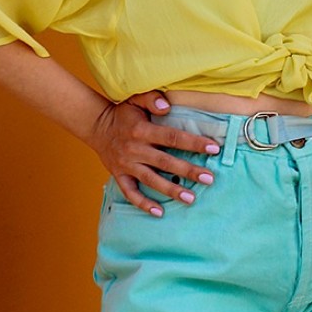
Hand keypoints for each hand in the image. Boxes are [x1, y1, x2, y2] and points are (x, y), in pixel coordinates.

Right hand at [88, 89, 220, 216]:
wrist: (97, 127)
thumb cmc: (123, 114)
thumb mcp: (135, 99)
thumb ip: (152, 99)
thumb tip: (167, 107)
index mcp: (142, 130)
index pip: (172, 137)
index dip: (193, 142)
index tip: (213, 148)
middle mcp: (135, 149)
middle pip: (165, 162)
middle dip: (188, 171)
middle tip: (209, 178)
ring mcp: (127, 165)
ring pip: (151, 180)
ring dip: (171, 190)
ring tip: (191, 199)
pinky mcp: (119, 176)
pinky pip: (131, 193)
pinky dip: (143, 204)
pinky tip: (159, 212)